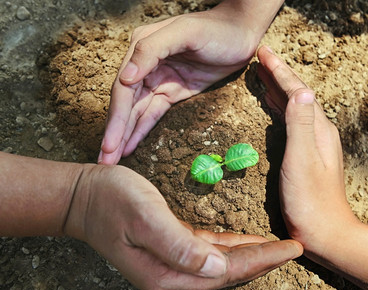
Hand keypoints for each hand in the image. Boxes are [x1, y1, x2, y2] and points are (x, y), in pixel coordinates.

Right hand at [64, 164, 302, 289]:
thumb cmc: (111, 201)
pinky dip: (230, 247)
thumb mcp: (144, 217)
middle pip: (229, 272)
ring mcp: (170, 263)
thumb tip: (218, 269)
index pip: (227, 271)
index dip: (263, 260)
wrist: (83, 196)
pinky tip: (245, 241)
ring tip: (278, 247)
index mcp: (168, 273)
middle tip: (295, 248)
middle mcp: (171, 275)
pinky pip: (208, 251)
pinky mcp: (169, 248)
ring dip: (251, 255)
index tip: (292, 249)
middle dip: (264, 260)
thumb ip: (179, 246)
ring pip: (222, 263)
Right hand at [99, 8, 261, 164]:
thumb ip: (152, 49)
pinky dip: (140, 130)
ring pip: (136, 113)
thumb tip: (124, 77)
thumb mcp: (185, 32)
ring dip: (123, 136)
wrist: (241, 34)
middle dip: (114, 133)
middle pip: (125, 104)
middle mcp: (144, 65)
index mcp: (142, 48)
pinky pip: (152, 114)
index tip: (109, 143)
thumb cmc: (215, 29)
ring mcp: (158, 80)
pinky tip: (128, 146)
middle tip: (104, 161)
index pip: (123, 89)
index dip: (116, 118)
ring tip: (109, 160)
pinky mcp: (171, 92)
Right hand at [257, 46, 367, 289]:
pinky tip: (274, 110)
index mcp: (318, 129)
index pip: (297, 91)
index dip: (280, 71)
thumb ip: (301, 125)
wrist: (325, 232)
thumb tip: (301, 90)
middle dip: (280, 75)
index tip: (263, 53)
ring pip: (295, 108)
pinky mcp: (306, 155)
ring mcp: (314, 144)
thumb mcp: (302, 160)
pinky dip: (280, 109)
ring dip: (279, 90)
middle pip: (298, 95)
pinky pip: (292, 122)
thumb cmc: (310, 199)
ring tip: (265, 77)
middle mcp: (319, 131)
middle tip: (262, 58)